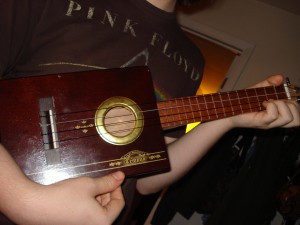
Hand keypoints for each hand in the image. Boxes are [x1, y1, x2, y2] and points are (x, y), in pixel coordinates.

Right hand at [7, 172, 124, 224]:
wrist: (35, 206)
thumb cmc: (63, 197)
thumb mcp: (89, 185)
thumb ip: (108, 181)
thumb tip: (121, 176)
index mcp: (103, 222)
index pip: (119, 203)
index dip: (116, 188)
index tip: (112, 178)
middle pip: (108, 208)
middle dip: (105, 193)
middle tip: (98, 181)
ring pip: (98, 211)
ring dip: (96, 198)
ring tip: (86, 188)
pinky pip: (87, 215)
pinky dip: (87, 204)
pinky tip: (79, 196)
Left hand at [229, 75, 299, 128]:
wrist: (228, 111)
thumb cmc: (242, 103)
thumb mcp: (257, 90)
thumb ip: (269, 83)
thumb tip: (280, 77)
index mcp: (278, 115)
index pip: (298, 115)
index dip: (297, 103)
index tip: (288, 93)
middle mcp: (276, 121)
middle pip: (298, 120)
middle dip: (292, 105)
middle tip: (276, 100)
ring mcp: (269, 123)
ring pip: (289, 118)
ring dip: (281, 105)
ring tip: (269, 102)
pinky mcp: (261, 122)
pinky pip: (273, 115)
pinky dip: (270, 106)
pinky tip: (263, 103)